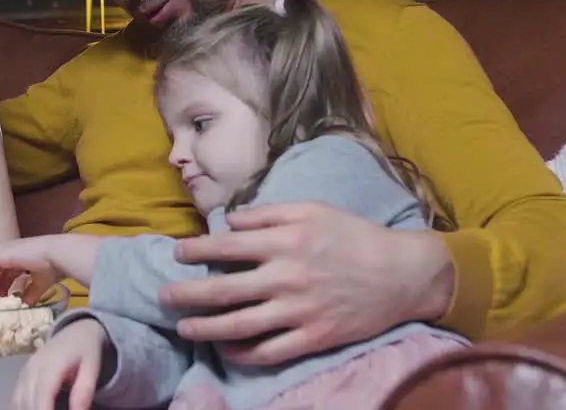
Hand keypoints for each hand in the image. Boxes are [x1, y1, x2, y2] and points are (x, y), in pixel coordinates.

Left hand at [0, 236, 63, 304]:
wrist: (58, 254)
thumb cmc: (54, 266)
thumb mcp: (40, 283)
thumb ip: (31, 294)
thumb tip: (26, 306)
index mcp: (20, 257)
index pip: (4, 269)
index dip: (2, 283)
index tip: (6, 296)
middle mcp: (10, 252)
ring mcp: (5, 251)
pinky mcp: (1, 253)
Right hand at [13, 318, 108, 409]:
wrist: (76, 331)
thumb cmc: (86, 350)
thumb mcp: (92, 368)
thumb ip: (84, 392)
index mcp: (50, 366)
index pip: (42, 398)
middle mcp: (32, 369)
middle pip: (28, 404)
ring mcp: (24, 373)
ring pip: (19, 403)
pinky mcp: (21, 376)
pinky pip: (17, 399)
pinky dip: (24, 409)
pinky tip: (38, 409)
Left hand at [161, 202, 453, 365]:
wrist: (401, 274)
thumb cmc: (354, 235)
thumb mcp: (312, 210)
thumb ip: (267, 212)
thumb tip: (229, 219)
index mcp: (285, 242)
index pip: (226, 247)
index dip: (196, 251)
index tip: (177, 253)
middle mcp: (287, 278)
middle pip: (224, 291)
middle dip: (187, 295)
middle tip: (164, 297)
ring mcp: (299, 311)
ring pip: (240, 326)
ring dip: (206, 329)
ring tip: (184, 328)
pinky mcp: (314, 338)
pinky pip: (269, 352)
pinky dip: (244, 354)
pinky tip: (226, 351)